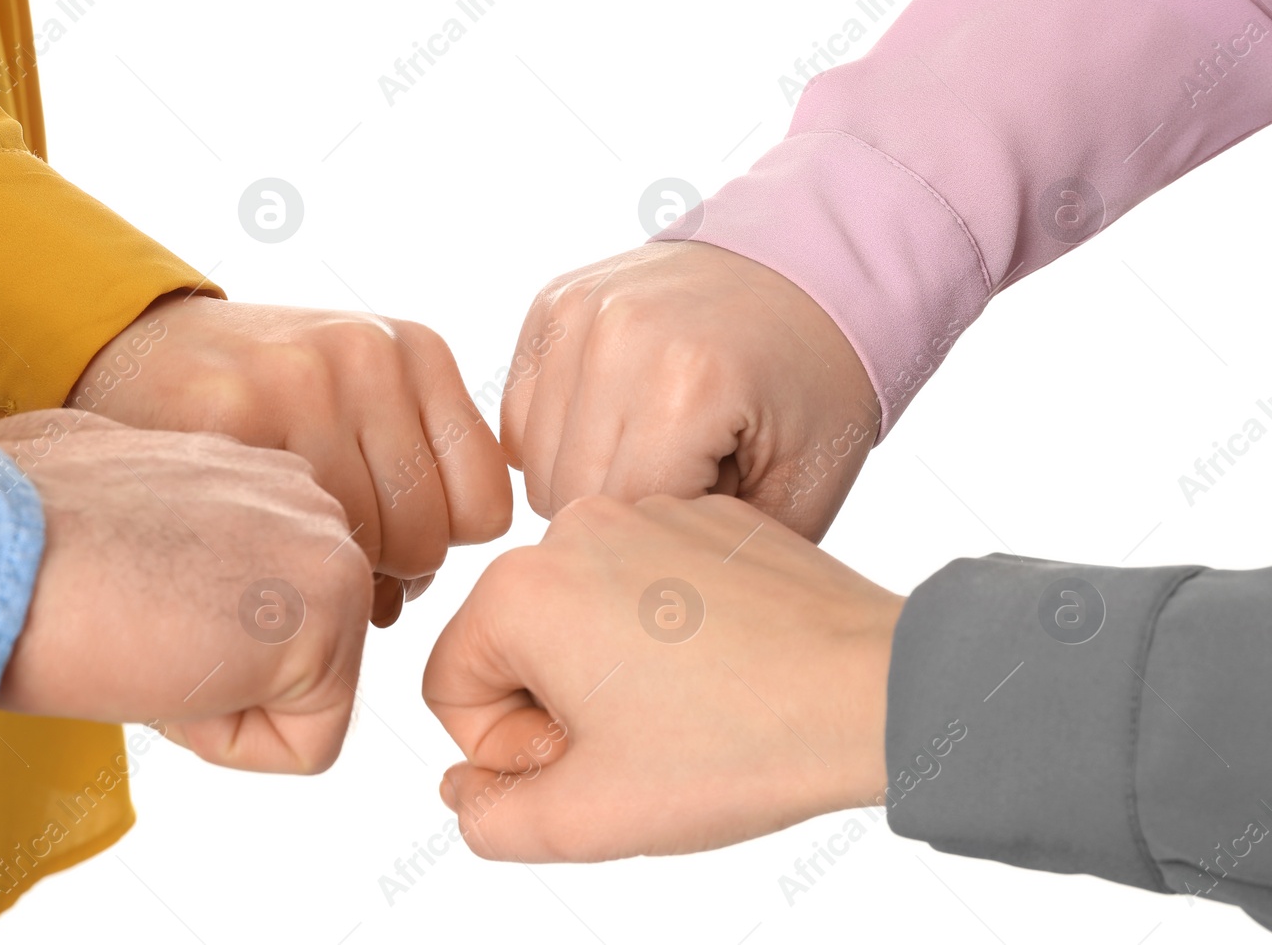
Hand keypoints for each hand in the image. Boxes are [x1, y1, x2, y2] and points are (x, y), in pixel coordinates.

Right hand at [0, 410, 373, 773]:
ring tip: (141, 640)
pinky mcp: (334, 612)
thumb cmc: (4, 539)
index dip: (173, 637)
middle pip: (282, 655)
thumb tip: (135, 553)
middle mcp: (302, 494)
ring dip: (209, 702)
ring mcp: (327, 547)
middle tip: (125, 626)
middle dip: (203, 669)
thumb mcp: (92, 501)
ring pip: (294, 700)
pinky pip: (306, 745)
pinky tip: (166, 670)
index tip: (114, 602)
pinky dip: (225, 741)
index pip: (252, 611)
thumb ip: (154, 523)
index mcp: (247, 470)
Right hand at [72, 294, 512, 624]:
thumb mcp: (353, 402)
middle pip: (430, 539)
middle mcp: (371, 355)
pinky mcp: (237, 412)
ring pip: (367, 552)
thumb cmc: (252, 402)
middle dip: (380, 571)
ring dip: (326, 581)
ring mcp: (307, 380)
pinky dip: (276, 572)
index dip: (435, 547)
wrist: (124, 350)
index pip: (486, 508)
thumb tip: (432, 581)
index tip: (380, 541)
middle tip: (314, 557)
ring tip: (276, 550)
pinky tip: (239, 549)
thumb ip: (412, 467)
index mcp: (416, 350)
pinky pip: (293, 544)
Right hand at [422, 492, 902, 860]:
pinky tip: (723, 672)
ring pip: (580, 611)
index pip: (451, 686)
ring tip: (687, 709)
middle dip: (555, 707)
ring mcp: (646, 509)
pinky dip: (664, 630)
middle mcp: (573, 527)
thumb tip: (468, 789)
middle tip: (637, 747)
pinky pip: (645, 581)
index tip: (585, 765)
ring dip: (608, 670)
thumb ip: (491, 818)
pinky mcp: (706, 516)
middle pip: (513, 642)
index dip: (506, 751)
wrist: (876, 691)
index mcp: (521, 588)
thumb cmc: (736, 749)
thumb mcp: (589, 819)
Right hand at [502, 241, 878, 541]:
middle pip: (563, 495)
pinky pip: (521, 413)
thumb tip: (625, 602)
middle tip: (686, 488)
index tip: (710, 521)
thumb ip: (711, 562)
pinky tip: (619, 425)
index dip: (662, 546)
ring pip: (532, 461)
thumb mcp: (799, 495)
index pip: (619, 522)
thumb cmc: (813, 387)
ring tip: (657, 452)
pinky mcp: (552, 300)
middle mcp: (618, 336)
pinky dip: (560, 435)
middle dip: (623, 517)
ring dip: (587, 476)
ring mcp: (579, 310)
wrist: (812, 272)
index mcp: (687, 384)